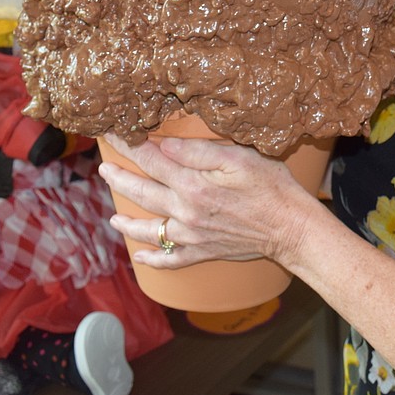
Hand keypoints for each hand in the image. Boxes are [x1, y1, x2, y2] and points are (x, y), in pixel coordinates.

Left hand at [98, 134, 311, 269]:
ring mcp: (192, 235)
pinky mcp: (203, 251)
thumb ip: (198, 151)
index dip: (130, 146)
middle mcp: (186, 211)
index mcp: (193, 184)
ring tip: (113, 217)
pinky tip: (141, 257)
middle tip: (104, 169)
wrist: (290, 227)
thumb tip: (163, 145)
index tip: (114, 134)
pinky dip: (153, 259)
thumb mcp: (239, 157)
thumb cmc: (271, 186)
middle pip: (144, 193)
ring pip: (150, 229)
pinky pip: (171, 259)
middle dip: (120, 179)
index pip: (152, 160)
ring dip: (128, 223)